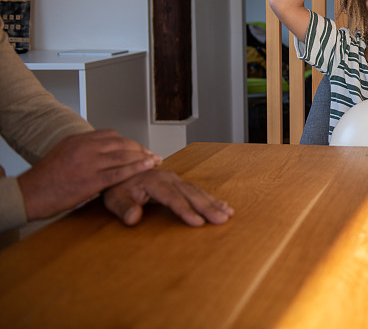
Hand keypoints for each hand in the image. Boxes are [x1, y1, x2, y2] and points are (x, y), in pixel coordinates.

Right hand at [17, 130, 160, 220]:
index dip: (128, 141)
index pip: (111, 135)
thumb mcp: (62, 152)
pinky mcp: (91, 181)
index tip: (138, 147)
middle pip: (121, 143)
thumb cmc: (45, 177)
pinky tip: (148, 167)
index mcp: (78, 139)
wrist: (30, 193)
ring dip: (143, 157)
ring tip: (155, 160)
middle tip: (152, 154)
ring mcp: (89, 164)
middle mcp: (85, 148)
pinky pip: (119, 173)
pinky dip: (137, 169)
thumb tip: (99, 149)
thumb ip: (82, 148)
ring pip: (123, 156)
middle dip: (140, 149)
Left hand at [103, 169, 233, 226]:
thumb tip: (133, 218)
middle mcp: (169, 179)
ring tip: (228, 213)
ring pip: (197, 191)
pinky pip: (197, 190)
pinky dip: (211, 199)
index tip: (198, 222)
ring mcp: (175, 180)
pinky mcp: (178, 183)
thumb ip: (124, 208)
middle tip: (222, 219)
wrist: (119, 170)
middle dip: (208, 207)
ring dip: (213, 203)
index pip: (173, 198)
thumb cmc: (117, 188)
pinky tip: (221, 205)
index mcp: (155, 182)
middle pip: (191, 194)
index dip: (186, 210)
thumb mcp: (114, 199)